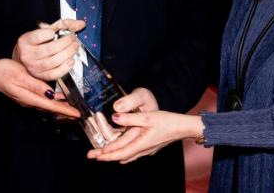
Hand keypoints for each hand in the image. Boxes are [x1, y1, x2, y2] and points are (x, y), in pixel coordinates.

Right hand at [0, 58, 79, 117]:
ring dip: (59, 106)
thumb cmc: (4, 71)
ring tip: (71, 106)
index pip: (50, 106)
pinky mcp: (25, 94)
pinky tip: (56, 97)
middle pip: (50, 108)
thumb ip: (36, 85)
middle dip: (64, 110)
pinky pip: (42, 100)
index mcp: (28, 97)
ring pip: (46, 105)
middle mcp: (28, 100)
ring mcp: (26, 98)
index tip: (76, 114)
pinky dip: (51, 100)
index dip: (65, 110)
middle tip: (78, 112)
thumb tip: (50, 94)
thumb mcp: (20, 75)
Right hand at [12, 19, 85, 79]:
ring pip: (53, 61)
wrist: (26, 58)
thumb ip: (63, 25)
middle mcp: (27, 55)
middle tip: (73, 38)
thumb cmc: (37, 43)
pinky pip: (54, 74)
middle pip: (49, 49)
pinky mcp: (40, 76)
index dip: (49, 33)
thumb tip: (81, 24)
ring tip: (74, 47)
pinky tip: (71, 60)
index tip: (55, 32)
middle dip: (65, 42)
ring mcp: (33, 67)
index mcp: (25, 41)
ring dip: (68, 53)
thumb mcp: (46, 31)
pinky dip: (65, 67)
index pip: (38, 36)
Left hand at [87, 110, 202, 163]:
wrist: (182, 127)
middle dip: (106, 156)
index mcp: (141, 143)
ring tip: (101, 155)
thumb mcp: (148, 116)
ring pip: (126, 156)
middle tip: (92, 156)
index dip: (107, 154)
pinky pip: (132, 153)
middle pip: (121, 156)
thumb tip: (114, 117)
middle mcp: (143, 150)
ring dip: (113, 155)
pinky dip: (122, 153)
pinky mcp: (148, 147)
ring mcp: (146, 150)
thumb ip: (130, 117)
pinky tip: (119, 151)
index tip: (96, 155)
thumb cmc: (167, 121)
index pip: (120, 152)